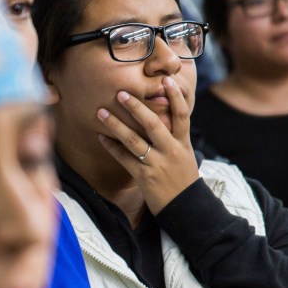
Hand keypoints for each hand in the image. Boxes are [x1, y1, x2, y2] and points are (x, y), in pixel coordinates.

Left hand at [96, 76, 199, 213]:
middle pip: (153, 123)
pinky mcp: (145, 176)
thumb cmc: (184, 179)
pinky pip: (125, 159)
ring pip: (134, 140)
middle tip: (121, 92)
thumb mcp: (185, 155)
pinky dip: (112, 148)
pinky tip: (101, 137)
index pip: (182, 114)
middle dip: (136, 107)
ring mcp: (157, 163)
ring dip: (115, 125)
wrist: (186, 208)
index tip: (166, 79)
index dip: (175, 96)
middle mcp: (171, 150)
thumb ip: (175, 136)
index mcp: (183, 142)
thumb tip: (165, 114)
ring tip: (101, 112)